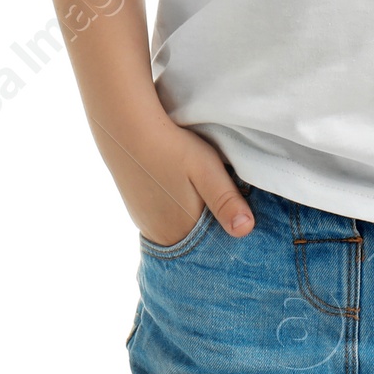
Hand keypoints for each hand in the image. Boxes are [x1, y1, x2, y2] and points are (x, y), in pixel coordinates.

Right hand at [101, 113, 253, 245]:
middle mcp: (160, 236)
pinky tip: (180, 187)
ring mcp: (145, 223)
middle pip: (196, 238)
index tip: (240, 209)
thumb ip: (227, 202)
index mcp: (180, 233)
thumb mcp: (207, 171)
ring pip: (180, 228)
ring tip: (201, 189)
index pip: (212, 244)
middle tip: (224, 194)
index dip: (228, 228)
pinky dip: (176, 209)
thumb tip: (246, 231)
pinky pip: (163, 218)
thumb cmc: (172, 148)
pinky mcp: (137, 209)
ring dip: (194, 215)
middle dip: (212, 223)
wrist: (126, 128)